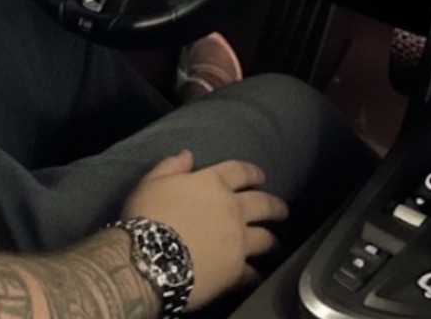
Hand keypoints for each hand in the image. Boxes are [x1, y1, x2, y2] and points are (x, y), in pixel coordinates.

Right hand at [120, 150, 287, 309]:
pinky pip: (253, 274)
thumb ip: (172, 166)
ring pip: (265, 239)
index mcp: (213, 183)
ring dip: (272, 241)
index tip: (260, 176)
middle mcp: (232, 209)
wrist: (151, 258)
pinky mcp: (237, 271)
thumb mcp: (152, 181)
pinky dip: (255, 274)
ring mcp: (238, 241)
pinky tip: (256, 276)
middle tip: (282, 210)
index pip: (239, 171)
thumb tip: (187, 154)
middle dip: (275, 206)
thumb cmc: (148, 214)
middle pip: (263, 204)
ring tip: (275, 244)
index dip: (252, 172)